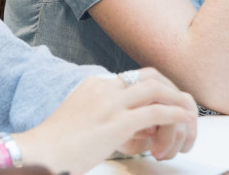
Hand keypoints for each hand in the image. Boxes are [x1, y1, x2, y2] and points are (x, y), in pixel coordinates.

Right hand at [12, 68, 197, 173]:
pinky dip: (175, 115)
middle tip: (183, 109)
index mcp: (95, 85)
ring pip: (158, 91)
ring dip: (178, 104)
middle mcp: (105, 89)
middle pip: (151, 77)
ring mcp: (111, 104)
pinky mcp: (117, 123)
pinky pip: (157, 112)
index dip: (157, 89)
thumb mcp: (82, 120)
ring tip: (188, 120)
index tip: (166, 103)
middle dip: (172, 91)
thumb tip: (135, 130)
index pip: (135, 77)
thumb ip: (107, 118)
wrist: (40, 152)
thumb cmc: (57, 145)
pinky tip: (183, 123)